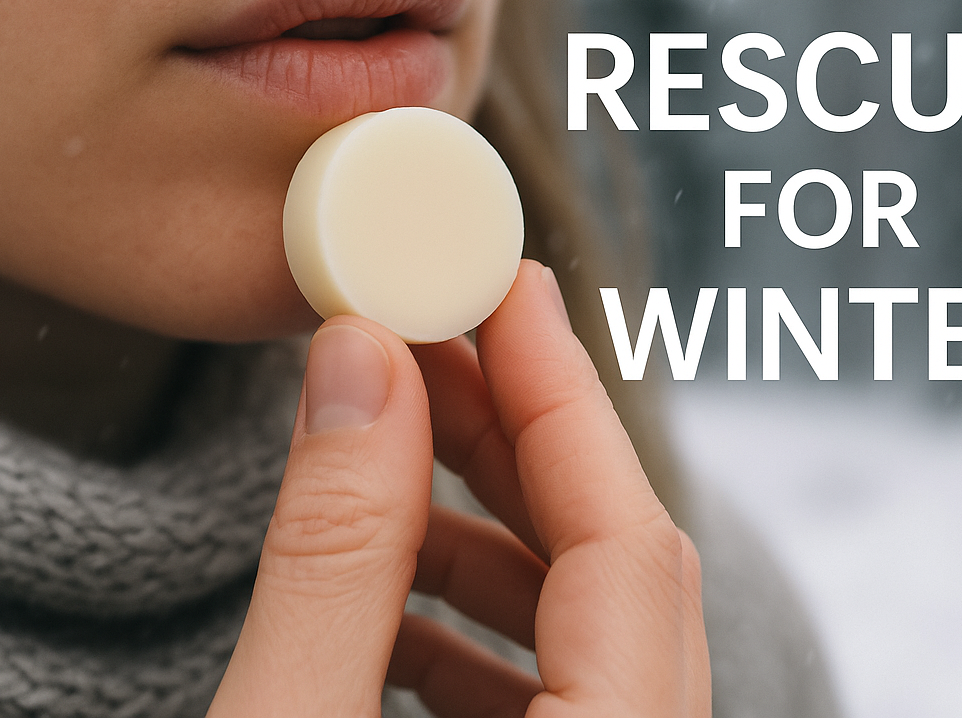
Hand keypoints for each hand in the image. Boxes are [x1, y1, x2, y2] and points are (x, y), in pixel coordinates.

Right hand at [207, 260, 710, 716]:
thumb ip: (336, 556)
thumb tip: (361, 363)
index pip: (626, 542)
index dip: (561, 393)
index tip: (506, 283)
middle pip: (614, 567)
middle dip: (513, 440)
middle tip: (427, 345)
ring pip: (583, 627)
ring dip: (483, 530)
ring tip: (384, 453)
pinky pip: (550, 692)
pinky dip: (469, 625)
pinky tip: (389, 598)